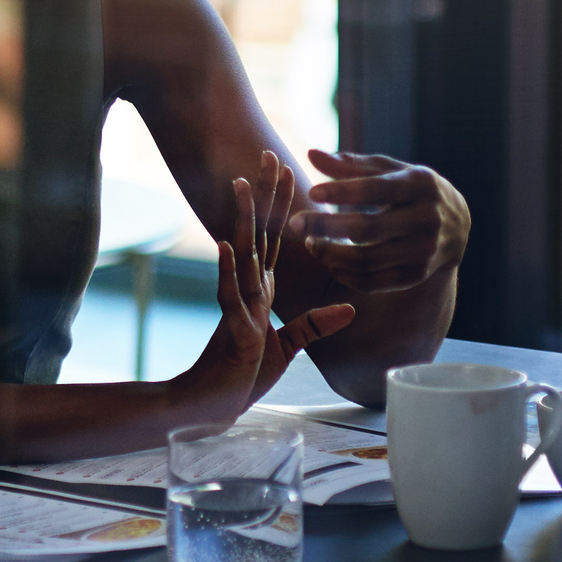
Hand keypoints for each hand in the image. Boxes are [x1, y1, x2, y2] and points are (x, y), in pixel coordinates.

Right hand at [180, 153, 363, 409]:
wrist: (212, 406)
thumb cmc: (242, 376)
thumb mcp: (288, 349)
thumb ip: (316, 326)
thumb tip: (350, 309)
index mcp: (261, 292)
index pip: (274, 240)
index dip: (281, 206)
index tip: (286, 171)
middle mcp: (248, 291)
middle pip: (257, 235)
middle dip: (263, 197)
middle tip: (267, 156)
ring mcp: (238, 308)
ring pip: (241, 256)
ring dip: (242, 220)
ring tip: (241, 185)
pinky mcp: (233, 331)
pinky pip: (229, 296)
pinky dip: (228, 270)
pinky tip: (227, 245)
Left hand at [288, 148, 469, 293]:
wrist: (457, 226)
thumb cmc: (410, 190)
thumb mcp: (389, 171)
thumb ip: (350, 165)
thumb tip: (310, 154)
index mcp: (420, 184)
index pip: (377, 189)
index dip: (342, 192)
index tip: (311, 193)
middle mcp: (427, 218)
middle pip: (367, 228)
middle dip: (325, 226)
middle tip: (294, 222)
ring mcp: (424, 251)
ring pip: (367, 260)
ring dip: (330, 254)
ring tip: (310, 242)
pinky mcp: (417, 276)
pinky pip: (373, 283)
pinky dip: (345, 275)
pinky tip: (330, 262)